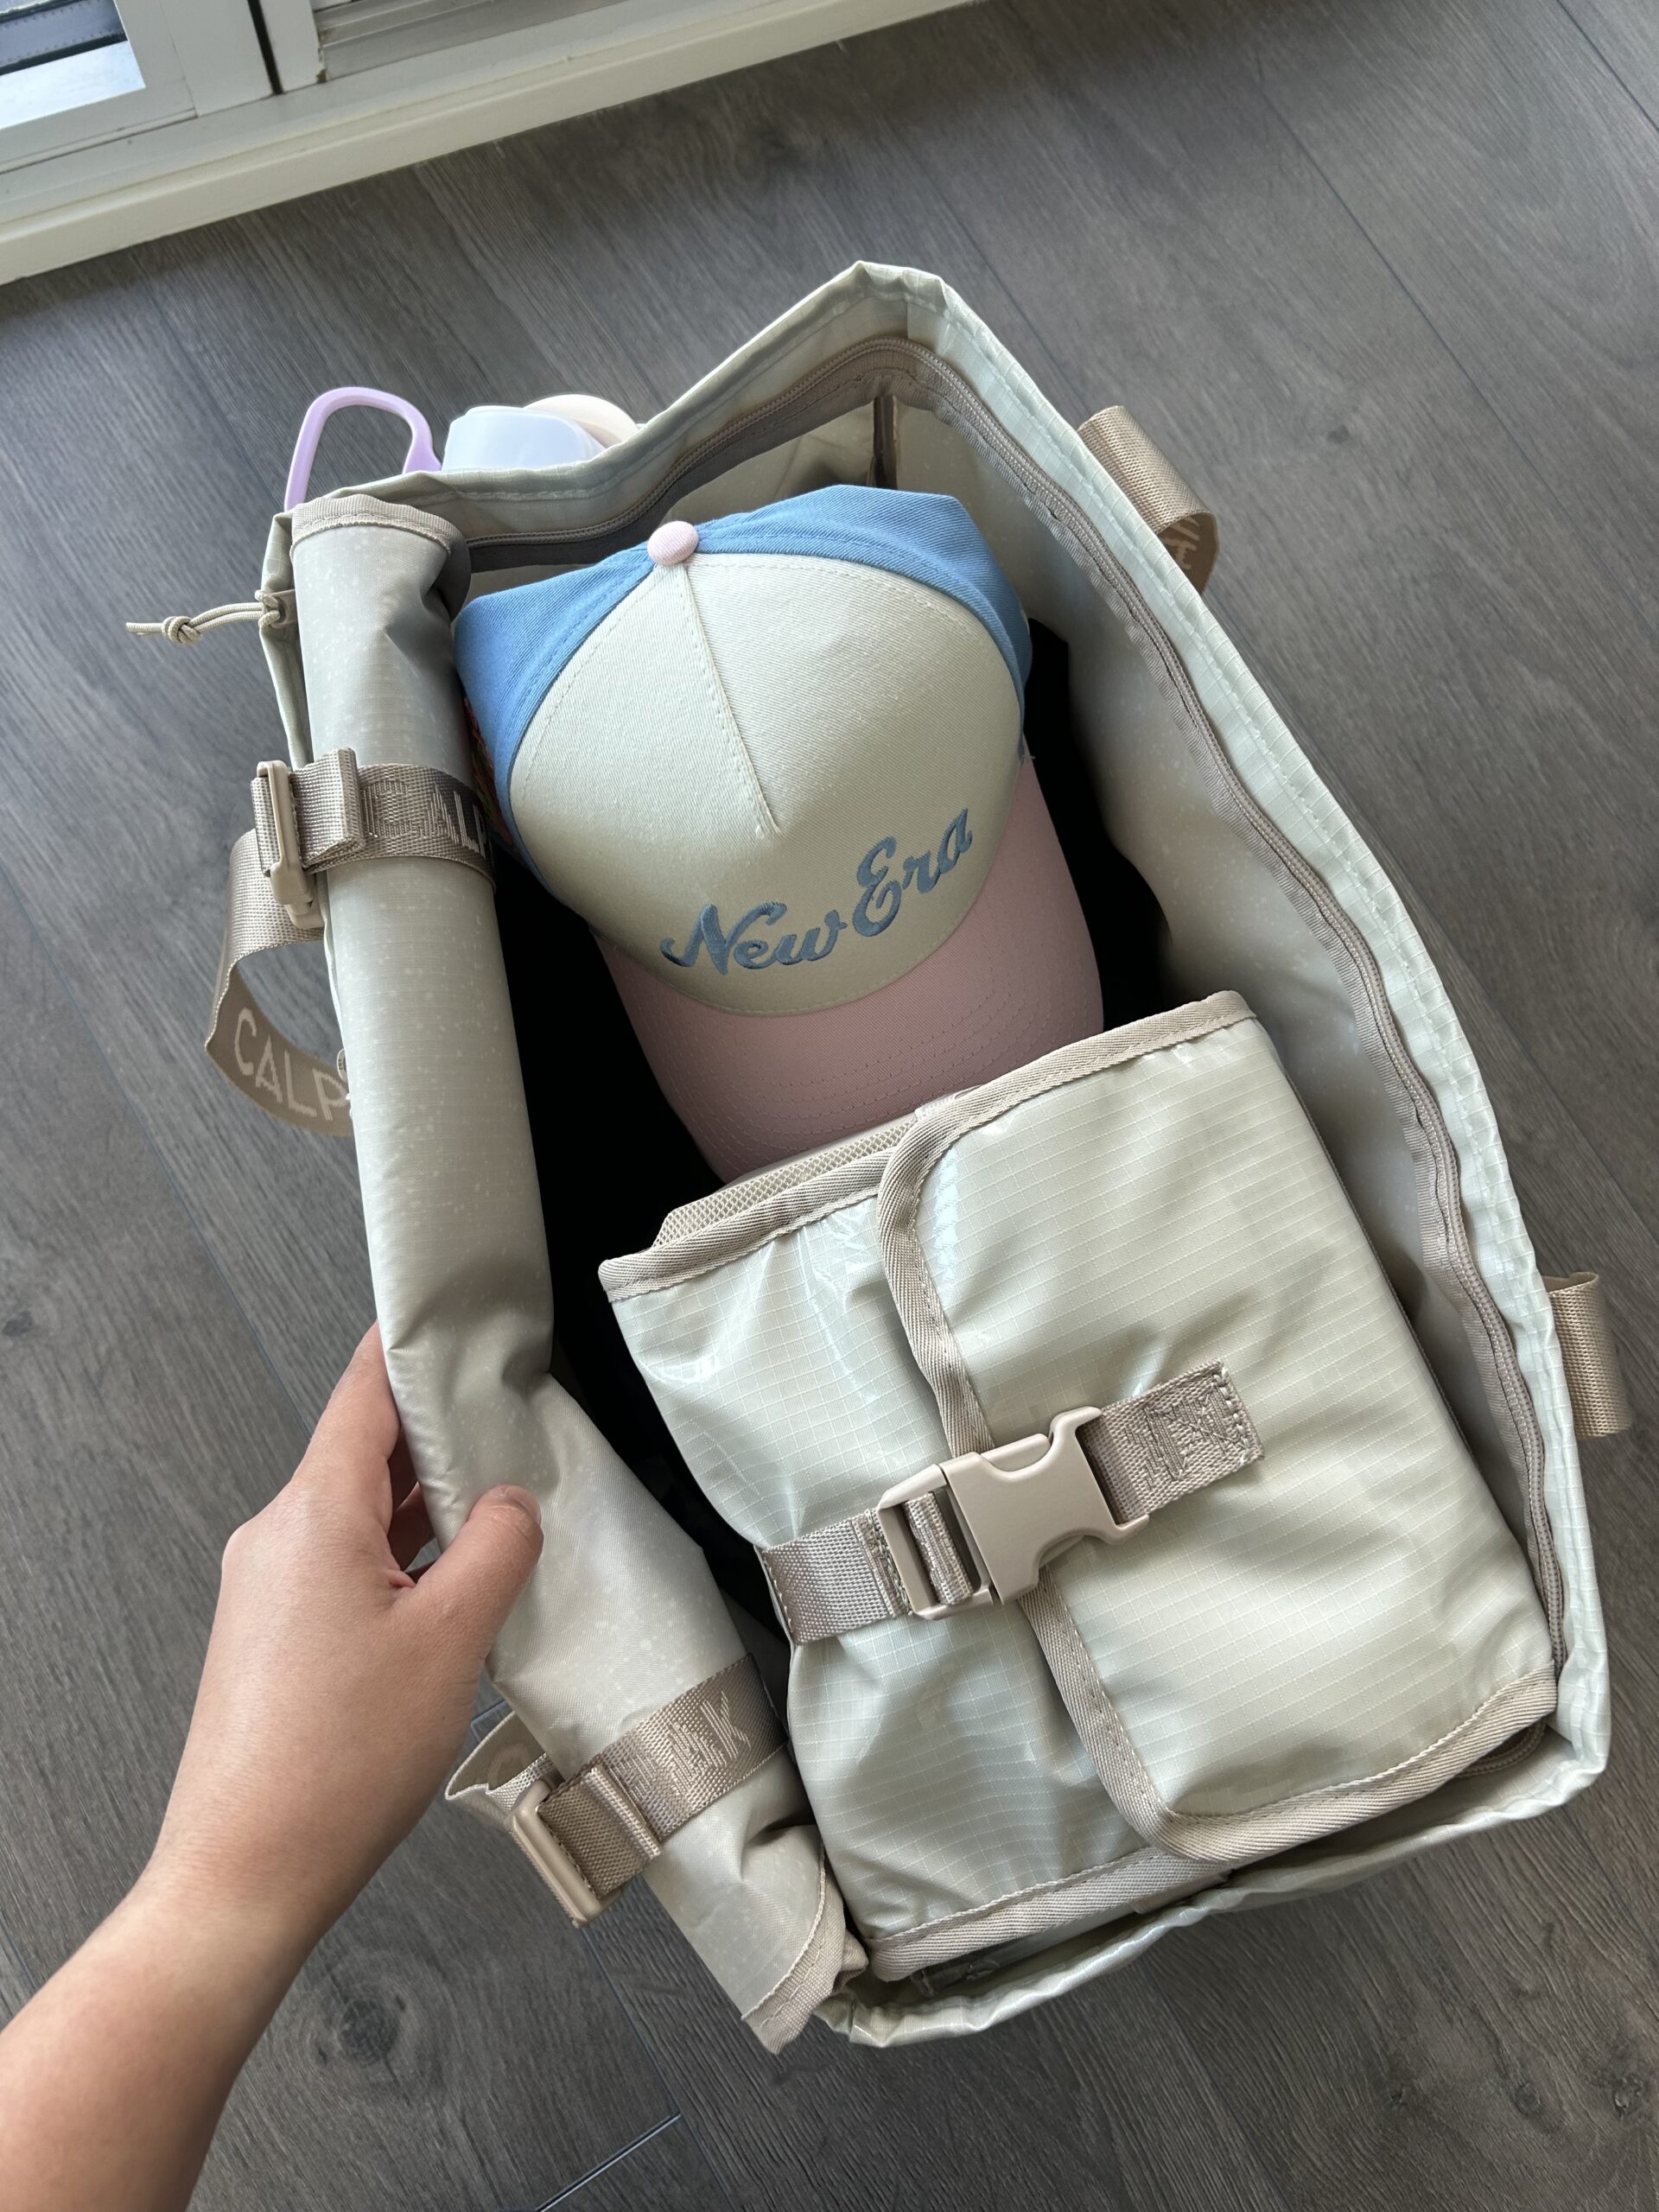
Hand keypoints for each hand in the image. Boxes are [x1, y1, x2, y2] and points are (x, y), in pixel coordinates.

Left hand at [141, 1323, 542, 1965]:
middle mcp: (277, 1538)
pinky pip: (341, 1566)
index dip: (413, 1347)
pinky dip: (397, 1560)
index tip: (456, 1316)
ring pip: (356, 1514)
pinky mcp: (269, 1637)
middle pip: (364, 1450)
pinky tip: (449, 1592)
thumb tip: (513, 1506)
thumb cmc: (335, 1764)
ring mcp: (266, 1589)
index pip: (364, 1392)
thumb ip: (497, 1551)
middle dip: (440, 1436)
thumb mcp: (451, 1641)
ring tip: (499, 1517)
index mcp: (313, 1514)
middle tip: (513, 1424)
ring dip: (424, 1509)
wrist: (243, 1873)